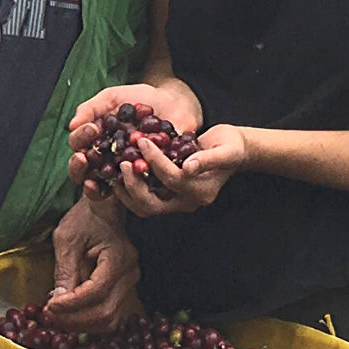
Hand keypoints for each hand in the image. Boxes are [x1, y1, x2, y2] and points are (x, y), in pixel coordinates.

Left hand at [42, 196, 140, 330]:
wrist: (104, 209)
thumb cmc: (85, 218)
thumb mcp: (67, 239)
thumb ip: (64, 270)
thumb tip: (57, 301)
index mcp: (119, 258)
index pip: (97, 292)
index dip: (71, 304)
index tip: (49, 305)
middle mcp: (130, 274)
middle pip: (105, 312)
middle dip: (74, 319)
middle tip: (49, 314)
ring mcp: (130, 283)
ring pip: (109, 320)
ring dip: (80, 323)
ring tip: (57, 315)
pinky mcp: (123, 289)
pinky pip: (108, 314)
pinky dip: (87, 319)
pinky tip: (69, 312)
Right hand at [67, 83, 203, 196]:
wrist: (174, 103)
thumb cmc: (139, 99)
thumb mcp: (113, 98)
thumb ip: (91, 108)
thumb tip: (70, 125)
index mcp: (94, 142)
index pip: (76, 146)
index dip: (79, 140)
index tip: (92, 128)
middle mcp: (105, 160)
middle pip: (82, 173)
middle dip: (78, 167)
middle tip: (83, 156)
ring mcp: (125, 172)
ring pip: (104, 186)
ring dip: (100, 180)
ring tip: (103, 171)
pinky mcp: (147, 179)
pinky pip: (136, 190)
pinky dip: (133, 185)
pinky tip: (136, 175)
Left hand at [104, 121, 249, 218]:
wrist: (231, 150)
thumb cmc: (231, 146)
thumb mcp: (227, 149)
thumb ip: (209, 159)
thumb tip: (188, 167)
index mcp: (201, 192)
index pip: (173, 179)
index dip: (156, 160)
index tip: (142, 140)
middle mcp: (187, 202)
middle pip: (153, 205)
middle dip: (134, 185)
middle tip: (122, 162)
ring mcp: (175, 201)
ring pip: (144, 207)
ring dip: (127, 191)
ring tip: (117, 169)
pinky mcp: (165, 195)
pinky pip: (143, 199)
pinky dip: (128, 189)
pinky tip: (119, 171)